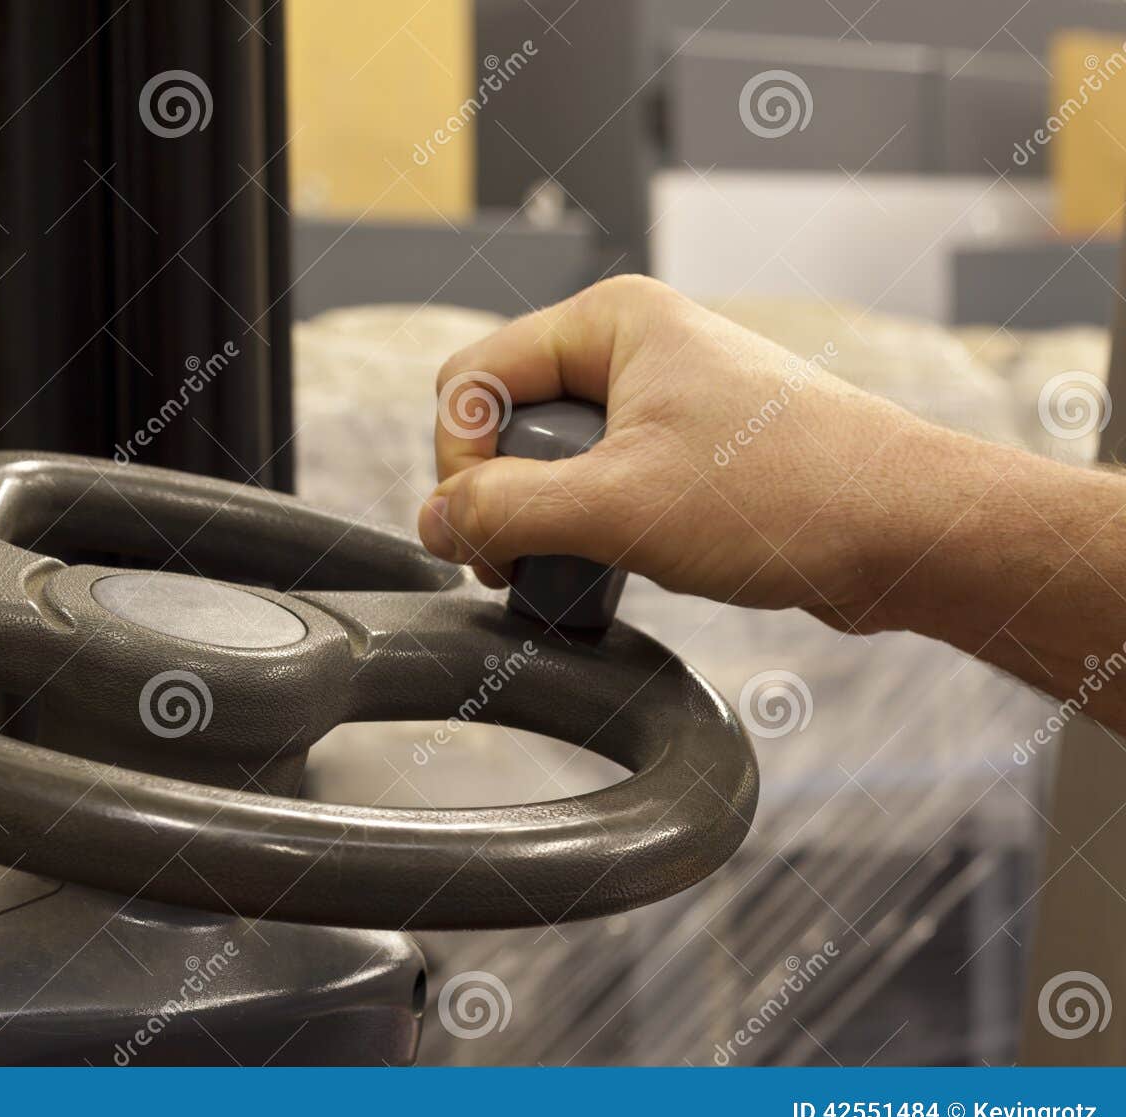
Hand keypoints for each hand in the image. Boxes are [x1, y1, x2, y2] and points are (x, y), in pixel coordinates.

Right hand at [415, 275, 959, 634]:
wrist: (909, 533)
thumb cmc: (789, 493)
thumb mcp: (618, 505)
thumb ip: (504, 511)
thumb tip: (432, 524)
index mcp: (611, 321)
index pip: (472, 378)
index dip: (458, 460)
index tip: (478, 531)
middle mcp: (634, 349)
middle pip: (506, 420)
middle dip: (499, 496)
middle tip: (515, 563)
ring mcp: (663, 402)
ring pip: (551, 460)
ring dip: (544, 521)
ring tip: (571, 569)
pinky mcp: (686, 455)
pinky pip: (598, 486)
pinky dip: (588, 530)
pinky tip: (614, 565)